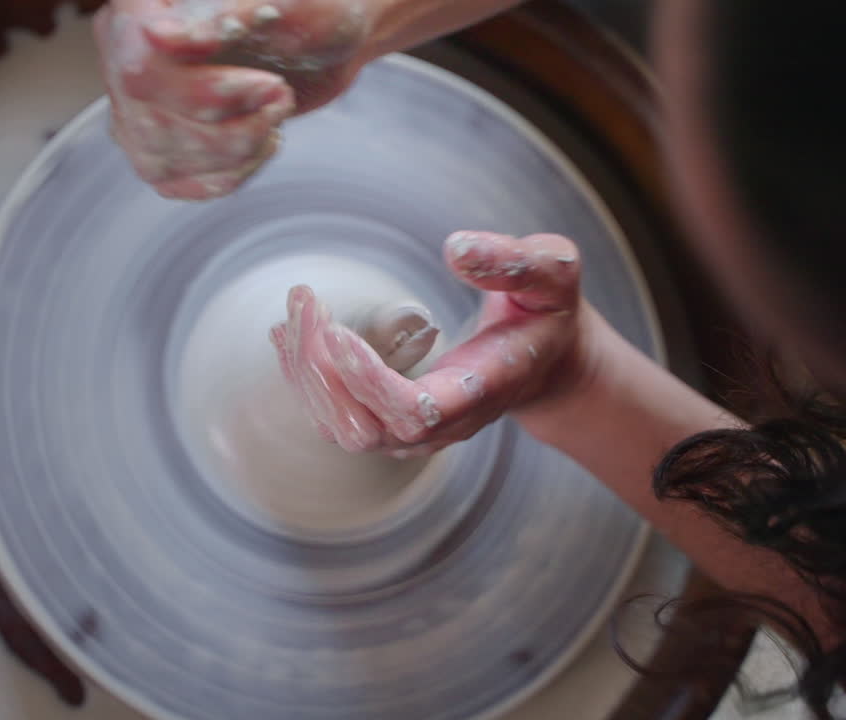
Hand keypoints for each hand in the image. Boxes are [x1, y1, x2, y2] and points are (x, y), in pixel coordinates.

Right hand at [93, 0, 374, 199]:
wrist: (324, 35)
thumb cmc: (307, 8)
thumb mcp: (279, 5)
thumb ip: (220, 17)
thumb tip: (158, 37)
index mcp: (141, 7)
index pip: (144, 66)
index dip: (203, 89)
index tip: (267, 86)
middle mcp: (125, 54)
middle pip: (152, 118)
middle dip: (231, 123)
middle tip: (282, 97)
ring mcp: (135, 106)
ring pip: (161, 157)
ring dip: (237, 149)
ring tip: (276, 114)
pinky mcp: (160, 145)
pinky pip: (177, 182)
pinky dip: (230, 174)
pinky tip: (262, 144)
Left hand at [270, 232, 595, 455]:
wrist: (546, 362)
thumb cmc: (547, 312)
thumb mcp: (553, 273)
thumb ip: (516, 262)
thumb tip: (456, 248)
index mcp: (482, 390)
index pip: (418, 412)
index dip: (370, 382)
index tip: (336, 332)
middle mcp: (444, 424)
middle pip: (364, 425)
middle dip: (322, 368)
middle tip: (304, 299)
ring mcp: (414, 431)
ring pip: (339, 426)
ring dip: (306, 371)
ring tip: (296, 307)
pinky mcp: (390, 422)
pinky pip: (335, 415)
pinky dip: (306, 376)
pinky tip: (291, 331)